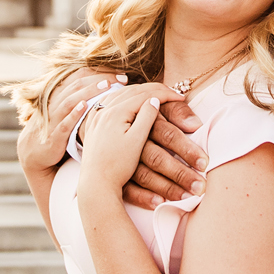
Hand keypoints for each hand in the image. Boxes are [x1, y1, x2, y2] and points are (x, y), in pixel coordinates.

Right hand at [16, 69, 118, 173]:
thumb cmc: (56, 129)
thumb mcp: (65, 111)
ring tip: (107, 85)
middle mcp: (56, 103)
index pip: (80, 76)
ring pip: (70, 100)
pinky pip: (63, 123)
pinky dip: (73, 114)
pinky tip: (85, 106)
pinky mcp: (54, 136)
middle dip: (100, 79)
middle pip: (77, 84)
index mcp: (60, 95)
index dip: (99, 72)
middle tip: (121, 78)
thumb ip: (80, 98)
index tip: (119, 73)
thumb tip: (106, 88)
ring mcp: (53, 119)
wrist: (34, 154)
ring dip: (89, 92)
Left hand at [77, 85, 169, 200]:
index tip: (181, 97)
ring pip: (118, 94)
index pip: (144, 95)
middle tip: (171, 92)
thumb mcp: (137, 141)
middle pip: (131, 91)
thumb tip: (154, 100)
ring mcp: (96, 117)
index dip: (165, 94)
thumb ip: (146, 117)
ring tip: (153, 93)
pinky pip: (108, 102)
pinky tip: (127, 100)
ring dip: (137, 91)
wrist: (96, 184)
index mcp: (115, 112)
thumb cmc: (118, 166)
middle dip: (152, 89)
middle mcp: (103, 110)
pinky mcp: (93, 125)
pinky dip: (122, 97)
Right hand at [120, 99, 208, 210]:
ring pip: (143, 175)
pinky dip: (142, 197)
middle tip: (200, 187)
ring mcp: (123, 159)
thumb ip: (178, 112)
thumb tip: (195, 125)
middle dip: (179, 173)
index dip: (186, 149)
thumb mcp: (162, 106)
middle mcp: (133, 141)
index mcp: (147, 121)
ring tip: (186, 197)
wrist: (111, 121)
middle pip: (156, 158)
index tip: (204, 163)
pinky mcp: (117, 173)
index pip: (168, 135)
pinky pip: (127, 188)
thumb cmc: (148, 114)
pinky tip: (159, 202)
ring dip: (165, 187)